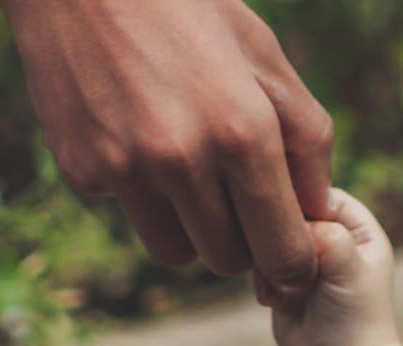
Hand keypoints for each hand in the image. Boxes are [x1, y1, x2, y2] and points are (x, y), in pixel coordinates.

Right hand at [0, 0, 333, 310]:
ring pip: (177, 253)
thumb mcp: (264, 53)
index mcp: (243, 131)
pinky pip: (127, 213)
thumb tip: (321, 209)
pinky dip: (139, 192)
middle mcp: (183, 159)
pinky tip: (135, 135)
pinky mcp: (81, 169)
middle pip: (229, 261)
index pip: (283, 250)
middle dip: (242, 242)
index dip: (294, 263)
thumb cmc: (186, 7)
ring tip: (189, 174)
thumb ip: (306, 137)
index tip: (293, 255)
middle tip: (239, 203)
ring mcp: (125, 168)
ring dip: (190, 230)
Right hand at [265, 190, 398, 345]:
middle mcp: (331, 238)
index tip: (287, 216)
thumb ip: (324, 230)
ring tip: (284, 288)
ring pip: (267, 235)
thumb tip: (287, 214)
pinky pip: (257, 262)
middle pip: (289, 211)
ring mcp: (303, 257)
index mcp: (358, 228)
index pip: (320, 191)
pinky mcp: (280, 276)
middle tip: (288, 261)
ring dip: (268, 260)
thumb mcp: (348, 264)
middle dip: (281, 234)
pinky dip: (261, 279)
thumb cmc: (354, 315)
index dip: (301, 199)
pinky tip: (273, 300)